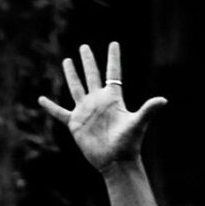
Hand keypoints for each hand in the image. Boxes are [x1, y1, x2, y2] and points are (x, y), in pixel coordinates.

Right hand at [38, 40, 165, 173]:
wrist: (115, 162)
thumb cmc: (128, 144)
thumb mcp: (137, 124)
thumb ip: (148, 110)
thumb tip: (163, 100)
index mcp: (112, 98)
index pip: (113, 73)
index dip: (113, 58)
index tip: (114, 43)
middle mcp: (98, 101)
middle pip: (92, 76)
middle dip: (88, 61)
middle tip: (84, 47)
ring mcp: (86, 111)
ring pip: (76, 88)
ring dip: (71, 75)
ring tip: (67, 60)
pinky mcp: (75, 123)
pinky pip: (60, 113)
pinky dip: (50, 107)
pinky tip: (40, 99)